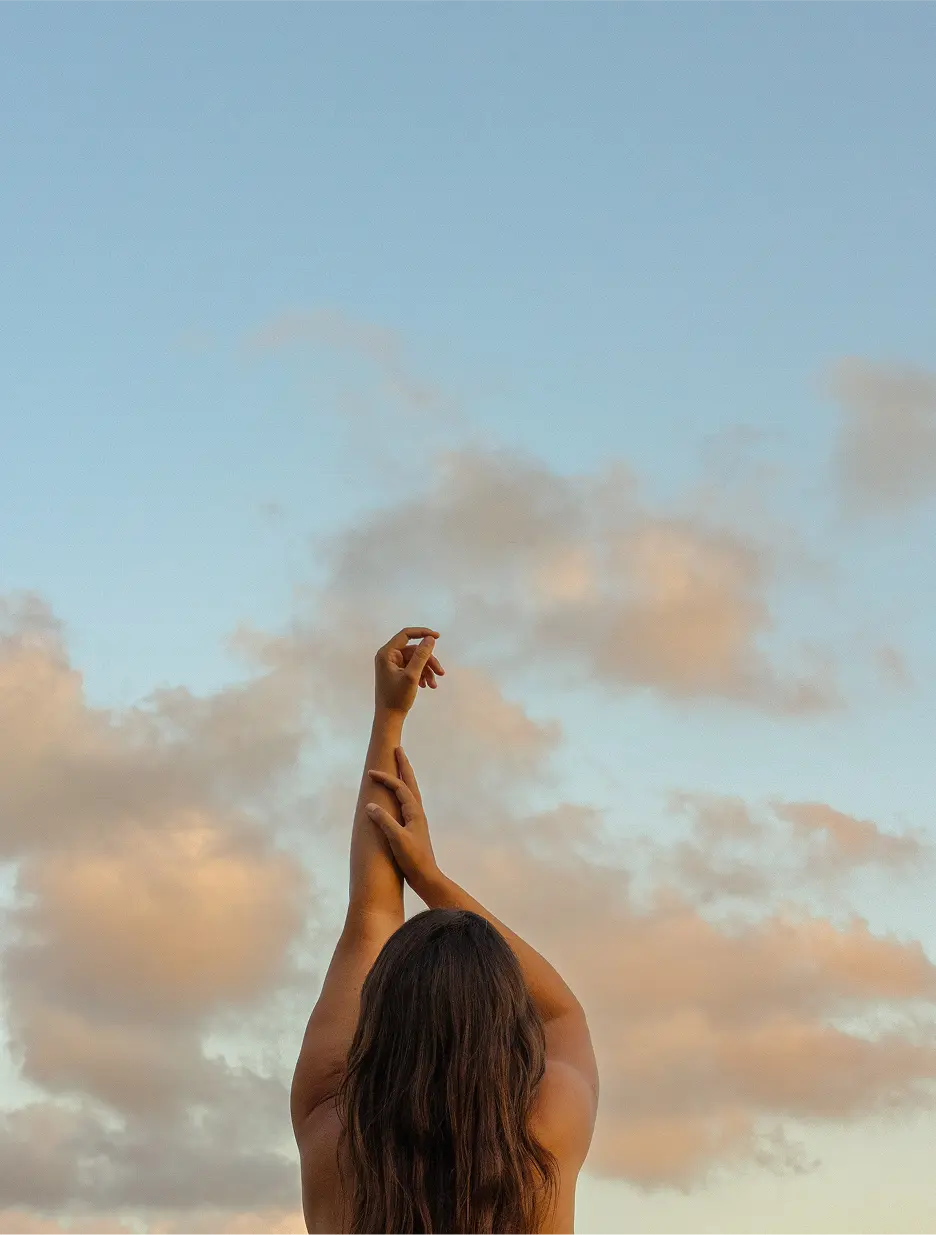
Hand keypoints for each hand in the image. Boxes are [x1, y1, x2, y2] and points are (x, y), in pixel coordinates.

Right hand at [365, 746, 439, 890]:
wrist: (427, 878)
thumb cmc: (413, 859)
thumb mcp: (397, 839)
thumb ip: (384, 821)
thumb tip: (370, 806)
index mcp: (415, 812)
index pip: (400, 787)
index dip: (386, 778)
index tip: (370, 772)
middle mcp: (418, 813)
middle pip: (411, 783)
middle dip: (403, 766)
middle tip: (398, 749)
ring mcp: (417, 820)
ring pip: (411, 792)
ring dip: (404, 777)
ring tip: (399, 767)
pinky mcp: (413, 829)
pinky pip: (407, 803)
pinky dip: (402, 793)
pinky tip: (399, 799)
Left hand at [374, 626, 444, 715]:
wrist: (389, 718)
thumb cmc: (397, 697)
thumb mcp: (412, 676)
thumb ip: (421, 656)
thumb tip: (430, 638)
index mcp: (387, 653)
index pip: (406, 634)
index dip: (422, 633)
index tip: (437, 637)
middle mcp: (388, 656)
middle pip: (414, 650)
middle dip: (428, 661)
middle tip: (441, 673)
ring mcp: (392, 665)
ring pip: (416, 660)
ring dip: (427, 670)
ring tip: (433, 684)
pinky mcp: (397, 673)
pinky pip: (413, 668)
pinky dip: (422, 675)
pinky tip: (427, 686)